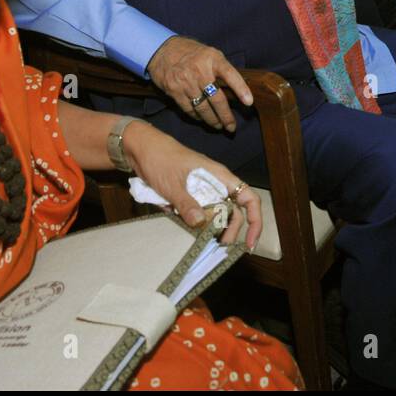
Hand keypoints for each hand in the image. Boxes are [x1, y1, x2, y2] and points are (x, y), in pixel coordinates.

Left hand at [122, 120, 262, 247]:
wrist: (140, 148)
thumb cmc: (160, 159)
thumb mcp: (172, 183)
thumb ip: (186, 203)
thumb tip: (200, 224)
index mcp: (219, 177)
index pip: (248, 198)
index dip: (255, 220)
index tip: (249, 242)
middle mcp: (215, 185)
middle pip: (233, 212)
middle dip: (230, 230)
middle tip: (219, 246)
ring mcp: (201, 191)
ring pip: (215, 215)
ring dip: (212, 230)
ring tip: (204, 243)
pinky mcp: (189, 197)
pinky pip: (198, 214)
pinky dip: (195, 224)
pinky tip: (186, 232)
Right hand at [145, 35, 252, 131]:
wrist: (162, 50)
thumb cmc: (191, 53)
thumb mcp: (210, 54)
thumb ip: (221, 69)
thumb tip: (237, 90)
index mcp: (212, 59)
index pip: (230, 75)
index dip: (241, 89)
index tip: (249, 102)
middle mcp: (199, 70)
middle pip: (217, 99)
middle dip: (226, 116)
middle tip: (231, 127)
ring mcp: (186, 81)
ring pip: (203, 107)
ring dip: (212, 120)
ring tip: (218, 125)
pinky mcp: (174, 90)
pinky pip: (189, 109)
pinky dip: (197, 116)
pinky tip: (202, 118)